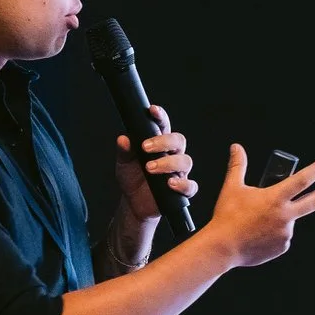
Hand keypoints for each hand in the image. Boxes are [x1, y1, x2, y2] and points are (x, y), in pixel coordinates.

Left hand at [113, 104, 197, 222]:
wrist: (134, 203)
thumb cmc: (132, 178)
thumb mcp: (124, 163)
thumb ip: (124, 151)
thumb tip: (123, 139)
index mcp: (159, 143)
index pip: (164, 126)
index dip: (161, 116)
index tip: (152, 110)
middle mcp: (172, 155)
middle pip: (178, 141)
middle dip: (164, 142)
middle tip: (145, 148)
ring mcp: (179, 172)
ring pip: (185, 161)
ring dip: (168, 163)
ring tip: (150, 168)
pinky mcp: (181, 190)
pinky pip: (190, 186)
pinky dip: (183, 184)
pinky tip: (170, 184)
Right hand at [199, 144, 314, 267]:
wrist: (223, 247)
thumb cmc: (227, 216)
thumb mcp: (232, 188)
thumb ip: (238, 166)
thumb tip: (236, 147)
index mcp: (275, 198)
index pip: (302, 180)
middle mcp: (285, 216)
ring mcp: (285, 233)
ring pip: (289, 220)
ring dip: (279, 216)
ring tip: (253, 221)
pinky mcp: (282, 247)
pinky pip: (281, 236)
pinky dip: (273, 232)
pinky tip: (256, 233)